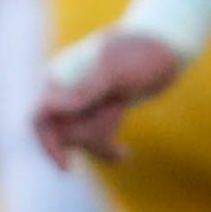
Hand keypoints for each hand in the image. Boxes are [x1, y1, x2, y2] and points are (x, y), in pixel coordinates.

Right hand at [34, 29, 183, 166]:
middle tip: (116, 119)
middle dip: (87, 137)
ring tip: (124, 151)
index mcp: (61, 77)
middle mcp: (68, 89)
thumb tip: (48, 107)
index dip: (49, 144)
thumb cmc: (142, 54)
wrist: (170, 45)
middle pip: (63, 131)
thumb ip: (83, 92)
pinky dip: (108, 148)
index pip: (41, 118)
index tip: (67, 166)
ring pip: (79, 136)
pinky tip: (126, 154)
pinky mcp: (103, 106)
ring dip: (99, 144)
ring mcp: (85, 98)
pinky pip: (96, 135)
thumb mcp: (115, 74)